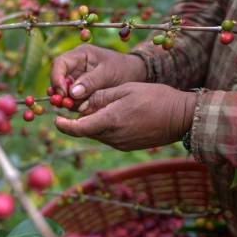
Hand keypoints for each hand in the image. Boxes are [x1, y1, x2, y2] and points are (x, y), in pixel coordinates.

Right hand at [50, 44, 146, 100]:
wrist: (135, 75)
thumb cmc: (123, 69)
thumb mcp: (108, 73)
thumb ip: (90, 82)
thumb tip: (72, 93)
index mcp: (80, 55)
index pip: (59, 64)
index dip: (56, 78)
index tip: (62, 93)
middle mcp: (75, 66)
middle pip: (57, 78)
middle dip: (59, 92)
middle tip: (63, 104)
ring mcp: (76, 78)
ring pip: (62, 90)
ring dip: (63, 99)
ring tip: (70, 107)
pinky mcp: (80, 90)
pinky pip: (70, 97)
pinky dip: (71, 104)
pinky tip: (76, 109)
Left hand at [54, 83, 196, 150]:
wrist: (182, 117)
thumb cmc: (156, 98)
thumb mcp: (125, 90)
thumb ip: (100, 98)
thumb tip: (79, 105)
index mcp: (111, 121)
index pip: (78, 129)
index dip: (64, 126)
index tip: (55, 119)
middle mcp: (113, 137)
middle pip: (86, 131)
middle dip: (78, 120)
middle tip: (76, 104)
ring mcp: (120, 144)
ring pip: (96, 133)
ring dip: (93, 122)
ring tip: (101, 106)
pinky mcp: (126, 146)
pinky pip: (108, 137)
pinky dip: (104, 126)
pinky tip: (114, 114)